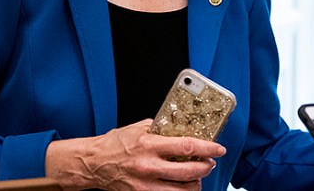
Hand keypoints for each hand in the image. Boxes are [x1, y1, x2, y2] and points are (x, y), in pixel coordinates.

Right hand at [46, 119, 224, 189]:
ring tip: (197, 176)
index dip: (207, 148)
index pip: (187, 146)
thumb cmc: (115, 144)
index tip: (219, 148)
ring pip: (183, 190)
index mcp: (149, 144)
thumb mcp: (138, 128)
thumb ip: (161, 129)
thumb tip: (181, 128)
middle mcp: (149, 165)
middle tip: (210, 163)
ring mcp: (146, 184)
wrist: (94, 164)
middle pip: (189, 171)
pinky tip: (182, 186)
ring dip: (196, 183)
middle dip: (206, 167)